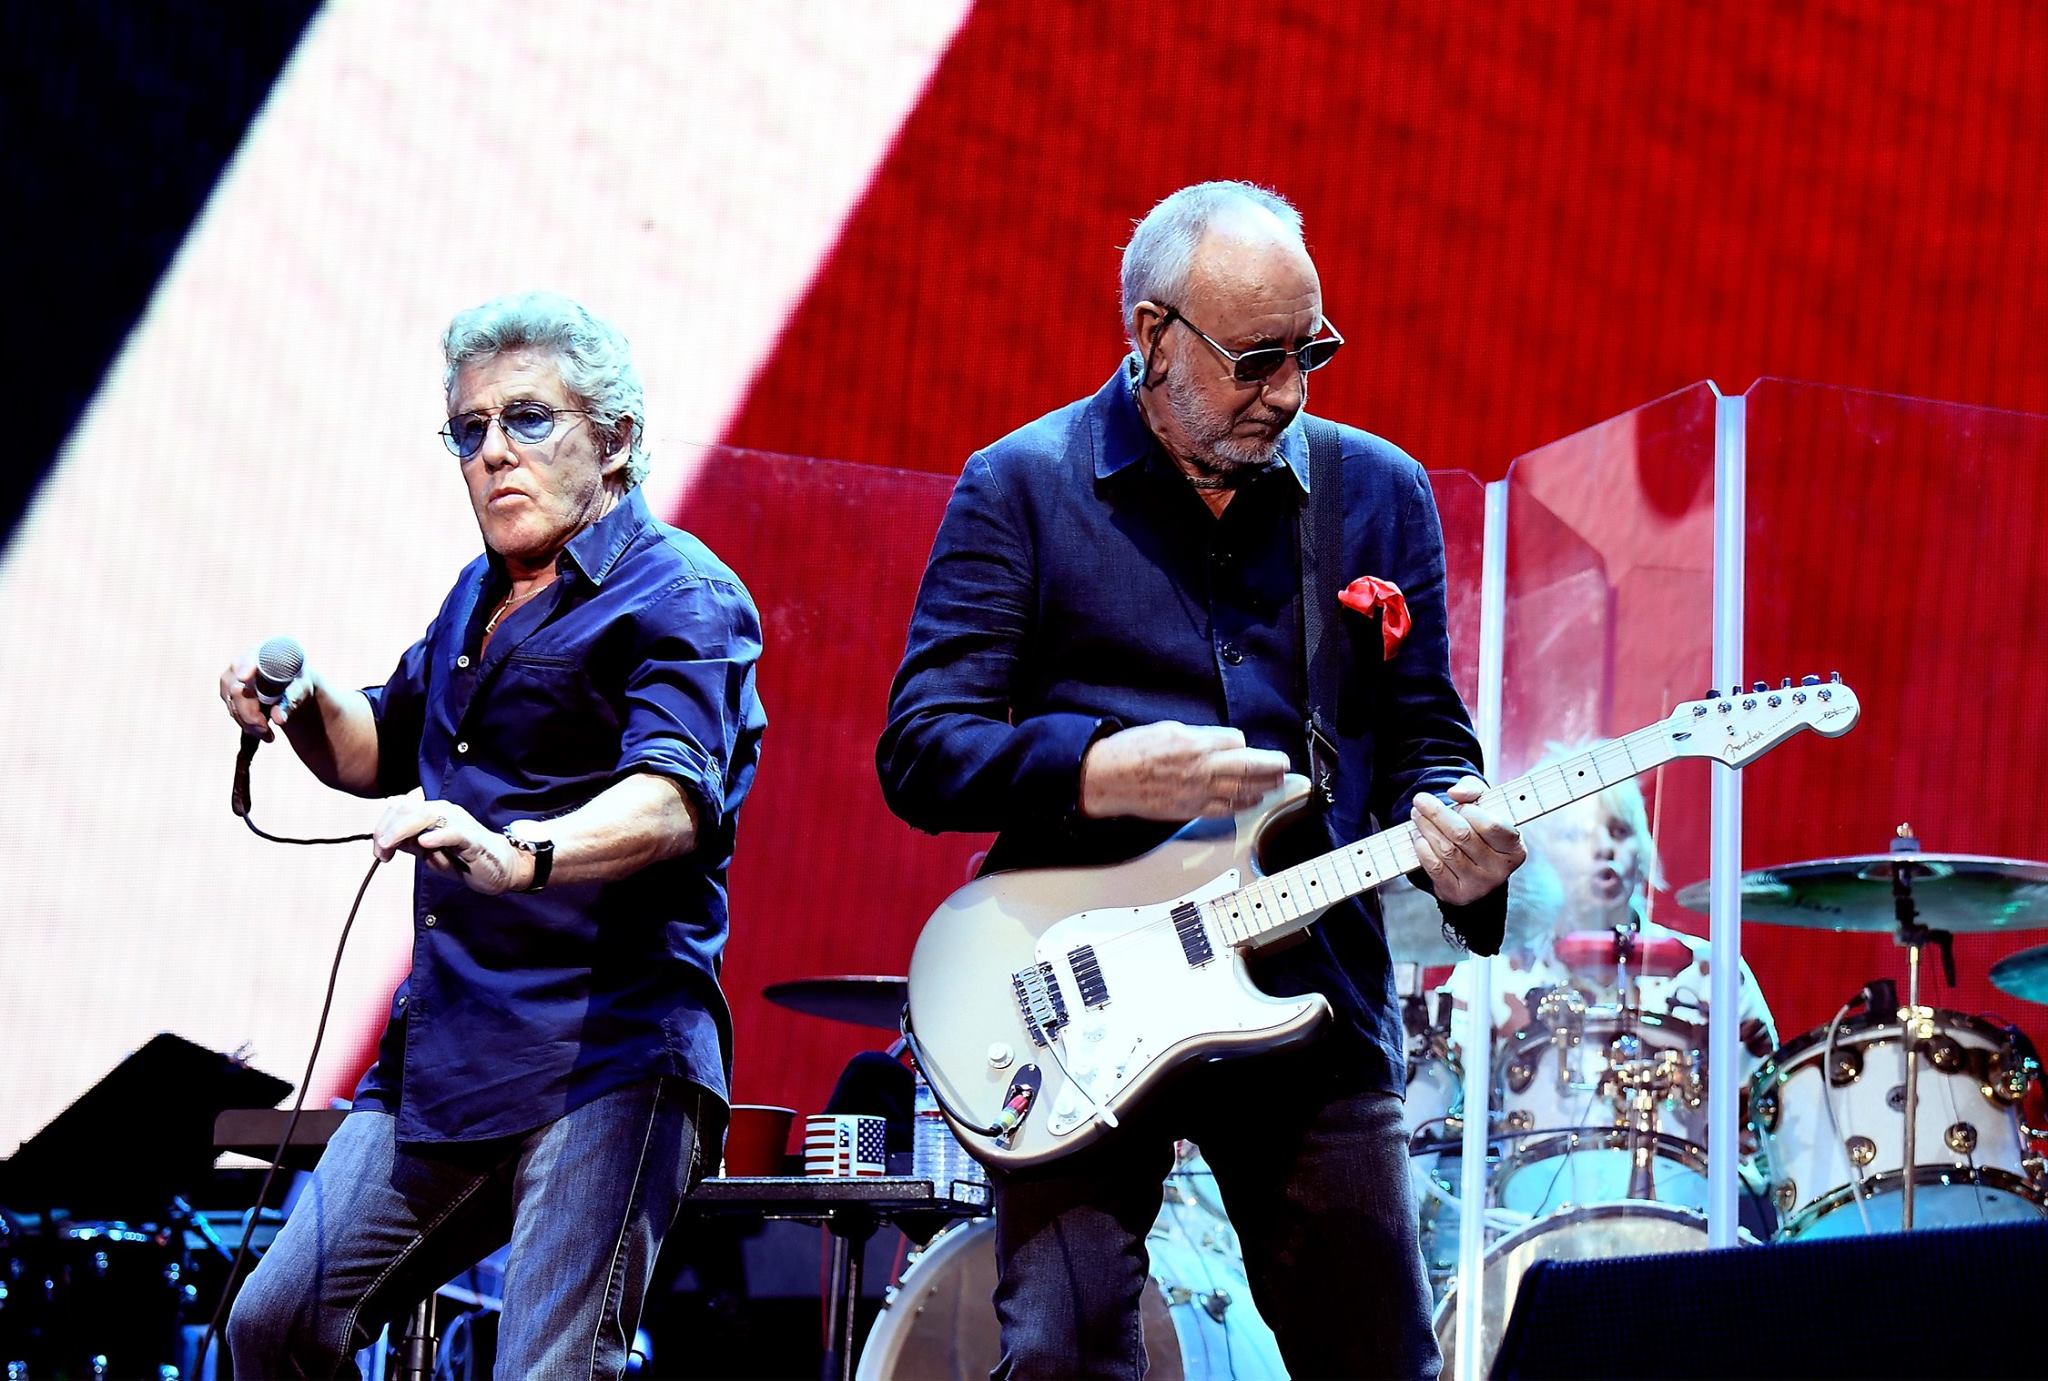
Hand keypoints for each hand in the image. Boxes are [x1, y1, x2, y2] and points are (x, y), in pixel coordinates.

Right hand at [219, 644, 314, 741]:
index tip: (244, 677)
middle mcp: (242, 662)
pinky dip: (247, 725)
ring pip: (233, 705)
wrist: (291, 686)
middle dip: (251, 715)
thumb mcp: (301, 688)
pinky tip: (262, 733)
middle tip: (268, 734)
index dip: (246, 666)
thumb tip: (279, 719)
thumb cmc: (298, 682)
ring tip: (269, 735)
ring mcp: (231, 678)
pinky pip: (234, 712)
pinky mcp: (228, 693)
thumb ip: (291, 700)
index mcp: (262, 653)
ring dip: (250, 724)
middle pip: (237, 690)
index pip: (250, 657)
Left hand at [372, 796, 525, 895]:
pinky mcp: (472, 838)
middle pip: (407, 808)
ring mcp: (459, 822)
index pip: (399, 807)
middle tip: (381, 853)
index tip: (379, 851)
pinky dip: (437, 836)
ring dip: (402, 830)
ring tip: (390, 846)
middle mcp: (444, 811)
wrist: (499, 869)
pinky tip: (424, 843)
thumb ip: (409, 844)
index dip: (382, 826)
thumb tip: (385, 840)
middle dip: (387, 829)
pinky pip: (453, 832)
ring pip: (425, 815)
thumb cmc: (464, 859)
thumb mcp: (429, 853)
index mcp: (431, 812)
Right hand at [1079, 721, 1291, 820]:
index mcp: (1195, 743)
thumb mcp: (1166, 729)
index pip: (1235, 741)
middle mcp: (1201, 768)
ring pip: (1241, 789)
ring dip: (1263, 785)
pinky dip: (1242, 804)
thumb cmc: (1130, 752)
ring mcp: (1197, 791)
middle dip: (1270, 765)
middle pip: (1248, 766)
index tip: (1245, 745)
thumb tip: (1218, 740)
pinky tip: (1252, 801)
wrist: (1106, 779)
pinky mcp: (1190, 809)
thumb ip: (1196, 735)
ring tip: (1277, 782)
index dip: (1242, 743)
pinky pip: (1224, 808)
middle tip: (1284, 764)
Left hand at [1410, 776, 1524, 906]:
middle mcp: (1500, 870)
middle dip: (1437, 814)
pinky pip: (1435, 867)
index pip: (1491, 825)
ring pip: (1446, 850)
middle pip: (1462, 835)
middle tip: (1421, 800)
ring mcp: (1479, 885)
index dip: (1469, 810)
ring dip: (1426, 828)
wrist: (1474, 870)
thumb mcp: (1485, 806)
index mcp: (1514, 848)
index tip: (1453, 800)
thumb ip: (1474, 790)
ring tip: (1417, 815)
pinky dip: (1422, 848)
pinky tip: (1418, 837)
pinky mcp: (1458, 894)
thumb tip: (1455, 793)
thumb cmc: (1480, 831)